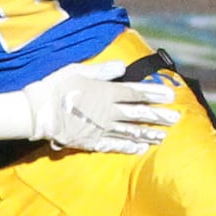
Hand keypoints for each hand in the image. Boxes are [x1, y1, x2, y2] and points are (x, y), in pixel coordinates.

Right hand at [0, 60, 179, 154]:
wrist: (39, 112)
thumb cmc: (56, 86)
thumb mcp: (78, 71)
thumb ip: (102, 71)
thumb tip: (122, 66)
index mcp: (106, 92)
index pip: (136, 93)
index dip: (154, 93)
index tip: (171, 95)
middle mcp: (109, 112)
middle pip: (138, 114)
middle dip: (158, 116)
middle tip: (176, 118)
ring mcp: (102, 128)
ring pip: (130, 131)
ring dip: (148, 133)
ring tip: (163, 135)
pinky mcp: (93, 142)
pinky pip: (115, 145)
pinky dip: (129, 147)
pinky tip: (140, 149)